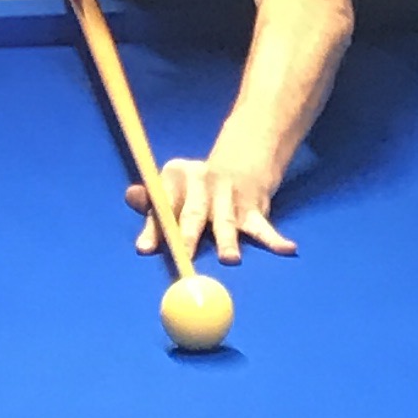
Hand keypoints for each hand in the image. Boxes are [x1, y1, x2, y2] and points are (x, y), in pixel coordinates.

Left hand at [130, 154, 298, 266]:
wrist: (243, 158)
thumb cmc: (198, 187)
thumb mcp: (173, 188)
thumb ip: (152, 202)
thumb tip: (130, 196)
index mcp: (176, 177)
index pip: (162, 205)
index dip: (153, 228)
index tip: (144, 249)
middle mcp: (203, 182)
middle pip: (194, 213)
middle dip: (188, 237)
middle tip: (184, 259)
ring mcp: (230, 194)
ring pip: (227, 222)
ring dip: (228, 241)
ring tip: (230, 259)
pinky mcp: (254, 205)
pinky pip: (263, 226)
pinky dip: (274, 239)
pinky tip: (287, 248)